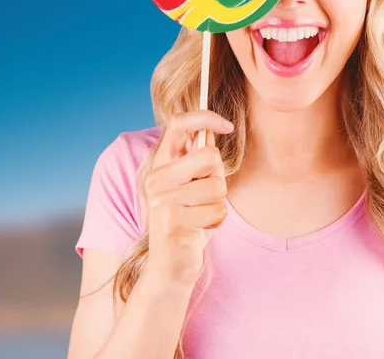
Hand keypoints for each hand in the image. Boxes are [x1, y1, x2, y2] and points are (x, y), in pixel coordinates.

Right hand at [142, 110, 232, 288]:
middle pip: (209, 156)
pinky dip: (216, 221)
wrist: (169, 267)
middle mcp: (156, 177)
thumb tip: (212, 128)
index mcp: (161, 163)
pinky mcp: (172, 222)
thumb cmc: (187, 221)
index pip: (178, 123)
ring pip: (216, 186)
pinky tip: (199, 229)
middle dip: (218, 177)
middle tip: (205, 196)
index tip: (227, 125)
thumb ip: (197, 158)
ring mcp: (161, 199)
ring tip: (200, 215)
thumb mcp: (190, 185)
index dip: (205, 117)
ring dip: (217, 204)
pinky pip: (217, 210)